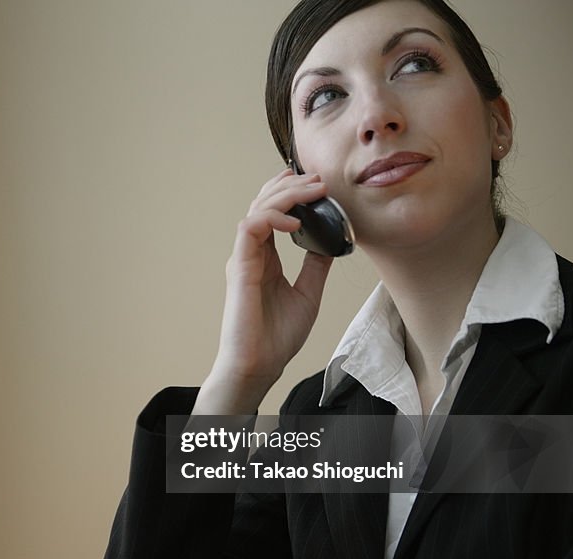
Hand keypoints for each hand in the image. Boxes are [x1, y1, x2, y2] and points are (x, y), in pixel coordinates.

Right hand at [194, 168, 333, 414]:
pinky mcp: (240, 266)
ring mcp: (244, 258)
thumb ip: (316, 266)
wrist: (259, 364)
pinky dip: (273, 217)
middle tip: (318, 180)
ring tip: (313, 190)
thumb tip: (331, 241)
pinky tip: (296, 222)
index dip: (290, 194)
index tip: (317, 185)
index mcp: (264, 259)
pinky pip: (251, 227)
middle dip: (291, 186)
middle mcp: (251, 254)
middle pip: (263, 204)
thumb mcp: (308, 293)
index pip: (271, 214)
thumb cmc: (276, 337)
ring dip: (286, 195)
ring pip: (257, 209)